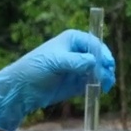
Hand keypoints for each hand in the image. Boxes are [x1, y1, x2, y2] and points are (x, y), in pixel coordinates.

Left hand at [0, 29, 115, 130]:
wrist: (23, 89)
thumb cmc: (36, 68)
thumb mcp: (55, 61)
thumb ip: (76, 61)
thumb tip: (95, 62)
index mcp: (73, 39)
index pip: (94, 43)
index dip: (103, 52)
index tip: (107, 63)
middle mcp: (78, 52)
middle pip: (100, 57)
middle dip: (105, 66)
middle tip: (107, 77)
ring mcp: (79, 68)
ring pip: (99, 71)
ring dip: (105, 77)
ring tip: (105, 86)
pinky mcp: (78, 83)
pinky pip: (93, 83)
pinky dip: (98, 86)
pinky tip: (99, 91)